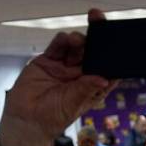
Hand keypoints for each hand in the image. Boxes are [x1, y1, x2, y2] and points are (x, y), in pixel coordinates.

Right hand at [0, 8, 114, 145]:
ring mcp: (64, 67)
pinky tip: (65, 38)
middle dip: (96, 40)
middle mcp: (80, 75)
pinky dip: (62, 41)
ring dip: (78, 40)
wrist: (26, 120)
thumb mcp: (73, 104)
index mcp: (92, 86)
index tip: (119, 45)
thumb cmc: (53, 117)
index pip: (107, 69)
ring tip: (77, 39)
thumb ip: (86, 88)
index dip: (113, 58)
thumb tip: (104, 79)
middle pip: (92, 54)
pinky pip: (57, 48)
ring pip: (75, 48)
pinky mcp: (47, 62)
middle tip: (100, 26)